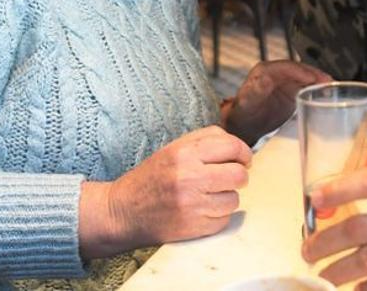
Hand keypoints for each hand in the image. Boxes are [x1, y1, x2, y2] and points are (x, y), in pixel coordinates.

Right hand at [78, 125, 251, 258]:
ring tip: (210, 195)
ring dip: (227, 197)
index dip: (243, 153)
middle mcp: (189, 178)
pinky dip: (218, 216)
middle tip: (228, 178)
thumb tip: (239, 147)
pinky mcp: (193, 227)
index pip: (233, 147)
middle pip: (239, 175)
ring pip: (234, 199)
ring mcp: (191, 205)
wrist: (123, 211)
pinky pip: (224, 220)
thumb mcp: (174, 148)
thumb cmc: (153, 177)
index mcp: (185, 154)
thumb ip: (207, 139)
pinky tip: (202, 210)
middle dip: (239, 176)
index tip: (242, 159)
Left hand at [223, 59, 330, 145]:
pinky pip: (308, 86)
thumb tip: (264, 79)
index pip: (289, 66)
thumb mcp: (247, 101)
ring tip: (332, 87)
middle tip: (329, 82)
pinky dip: (318, 89)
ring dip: (320, 81)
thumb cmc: (243, 113)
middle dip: (316, 75)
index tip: (314, 78)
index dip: (303, 71)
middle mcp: (278, 72)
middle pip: (301, 69)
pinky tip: (327, 94)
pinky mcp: (293, 90)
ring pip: (307, 76)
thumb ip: (256, 90)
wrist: (245, 126)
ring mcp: (287, 81)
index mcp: (266, 70)